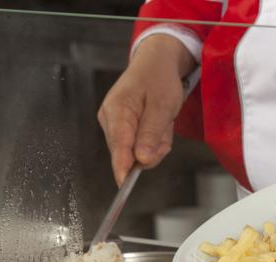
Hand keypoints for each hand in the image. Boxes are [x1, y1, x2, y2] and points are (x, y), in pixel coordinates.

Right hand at [98, 35, 195, 184]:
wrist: (156, 64)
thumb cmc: (159, 79)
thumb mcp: (162, 105)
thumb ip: (151, 133)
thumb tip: (141, 160)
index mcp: (117, 109)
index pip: (119, 144)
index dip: (122, 164)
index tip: (124, 182)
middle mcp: (109, 119)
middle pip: (128, 152)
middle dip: (152, 148)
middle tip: (165, 127)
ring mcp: (114, 125)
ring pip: (136, 151)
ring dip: (155, 143)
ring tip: (162, 121)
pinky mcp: (121, 130)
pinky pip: (139, 146)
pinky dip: (153, 140)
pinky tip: (158, 124)